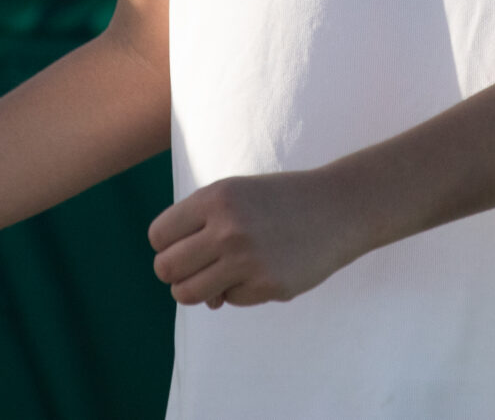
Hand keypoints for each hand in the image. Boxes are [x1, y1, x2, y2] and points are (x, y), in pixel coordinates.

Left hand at [148, 170, 371, 307]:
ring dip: (199, 290)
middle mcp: (227, 228)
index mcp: (215, 198)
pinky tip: (261, 271)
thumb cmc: (277, 202)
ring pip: (188, 293)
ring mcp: (247, 260)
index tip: (185, 245)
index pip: (158, 236)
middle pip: (166, 269)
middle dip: (176, 273)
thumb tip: (177, 281)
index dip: (167, 245)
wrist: (336, 208)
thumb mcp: (234, 196)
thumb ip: (198, 227)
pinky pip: (229, 300)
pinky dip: (238, 291)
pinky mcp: (267, 285)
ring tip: (219, 277)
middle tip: (199, 266)